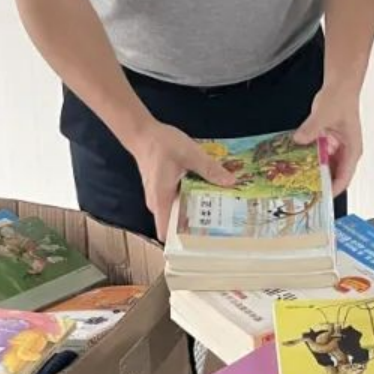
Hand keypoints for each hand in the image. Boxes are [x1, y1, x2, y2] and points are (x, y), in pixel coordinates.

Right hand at [124, 120, 235, 240]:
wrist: (143, 133)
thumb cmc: (162, 145)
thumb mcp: (190, 154)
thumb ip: (209, 169)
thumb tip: (231, 182)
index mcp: (162, 201)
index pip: (167, 233)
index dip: (184, 241)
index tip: (205, 241)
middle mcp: (158, 204)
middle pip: (177, 224)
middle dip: (198, 225)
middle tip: (222, 224)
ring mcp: (160, 197)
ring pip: (179, 211)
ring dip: (197, 211)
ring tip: (221, 210)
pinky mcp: (163, 189)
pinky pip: (178, 201)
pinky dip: (192, 199)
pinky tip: (209, 193)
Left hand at [294, 83, 361, 194]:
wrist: (340, 86)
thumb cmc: (341, 99)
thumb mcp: (324, 114)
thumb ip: (312, 128)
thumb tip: (299, 139)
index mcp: (352, 150)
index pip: (344, 178)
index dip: (332, 190)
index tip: (319, 198)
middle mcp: (346, 152)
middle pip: (333, 176)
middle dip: (319, 184)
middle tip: (303, 192)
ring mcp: (336, 148)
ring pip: (325, 167)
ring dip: (313, 172)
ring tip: (297, 181)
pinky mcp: (328, 142)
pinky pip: (318, 156)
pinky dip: (309, 160)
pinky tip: (296, 162)